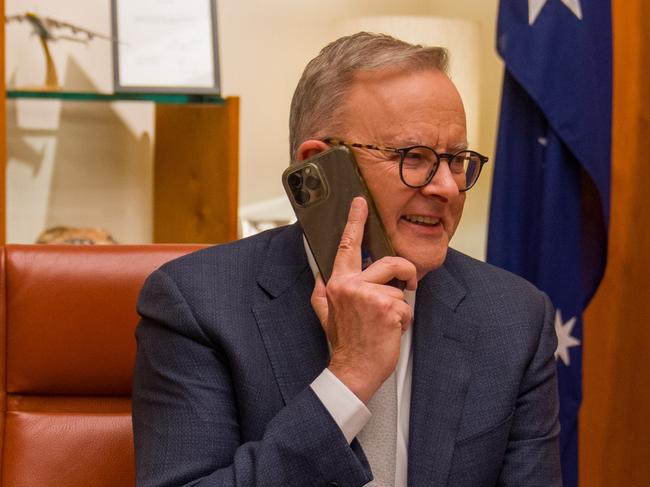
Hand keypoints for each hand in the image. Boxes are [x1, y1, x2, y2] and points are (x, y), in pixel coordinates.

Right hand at [310, 197, 416, 403]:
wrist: (353, 371)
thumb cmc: (345, 342)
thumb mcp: (325, 313)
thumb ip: (322, 290)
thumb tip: (321, 272)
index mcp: (338, 283)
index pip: (348, 246)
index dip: (355, 222)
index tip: (360, 203)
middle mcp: (352, 286)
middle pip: (389, 263)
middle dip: (404, 273)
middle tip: (407, 284)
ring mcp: (370, 296)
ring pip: (400, 287)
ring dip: (400, 306)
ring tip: (386, 321)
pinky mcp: (388, 308)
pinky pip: (407, 305)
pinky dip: (404, 319)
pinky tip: (390, 331)